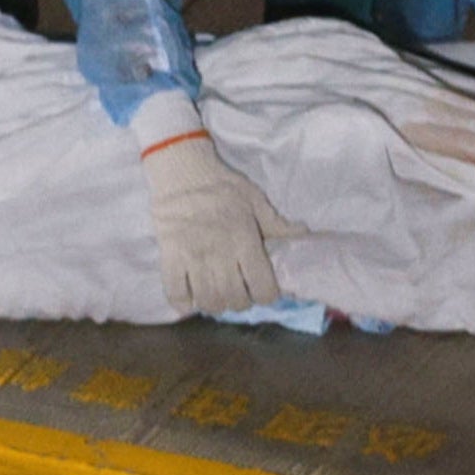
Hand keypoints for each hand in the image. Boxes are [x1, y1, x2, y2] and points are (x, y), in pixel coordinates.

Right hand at [138, 127, 283, 316]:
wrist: (181, 169)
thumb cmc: (221, 184)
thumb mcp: (254, 199)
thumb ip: (277, 223)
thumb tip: (304, 234)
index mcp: (244, 240)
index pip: (262, 286)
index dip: (267, 295)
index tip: (264, 291)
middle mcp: (220, 253)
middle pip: (235, 298)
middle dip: (242, 302)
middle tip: (240, 294)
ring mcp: (193, 257)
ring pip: (208, 300)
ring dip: (216, 305)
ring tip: (217, 297)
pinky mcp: (170, 256)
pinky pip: (175, 292)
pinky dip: (183, 303)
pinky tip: (191, 298)